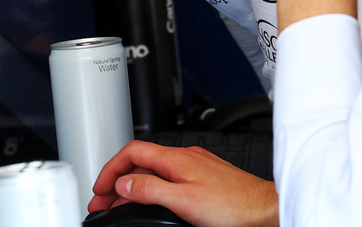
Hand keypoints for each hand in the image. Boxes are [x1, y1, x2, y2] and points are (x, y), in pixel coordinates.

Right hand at [90, 140, 277, 226]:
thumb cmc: (232, 206)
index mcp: (177, 158)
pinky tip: (150, 203)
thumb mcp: (182, 201)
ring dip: (133, 188)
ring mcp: (195, 166)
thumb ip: (150, 190)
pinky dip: (151, 189)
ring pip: (154, 171)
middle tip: (102, 204)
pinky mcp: (203, 177)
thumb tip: (124, 185)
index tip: (99, 189)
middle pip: (140, 163)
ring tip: (119, 207)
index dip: (110, 169)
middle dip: (117, 182)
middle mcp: (185, 157)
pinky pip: (168, 178)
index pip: (132, 152)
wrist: (262, 209)